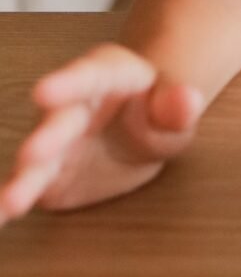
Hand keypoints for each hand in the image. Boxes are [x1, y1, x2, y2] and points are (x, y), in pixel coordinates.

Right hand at [0, 44, 204, 222]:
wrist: (143, 130)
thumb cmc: (160, 111)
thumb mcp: (177, 106)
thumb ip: (178, 105)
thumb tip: (187, 98)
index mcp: (109, 74)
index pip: (90, 75)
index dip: (67, 83)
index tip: (44, 91)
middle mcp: (72, 103)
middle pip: (58, 120)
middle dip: (45, 138)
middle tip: (32, 154)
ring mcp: (56, 139)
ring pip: (37, 158)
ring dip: (22, 179)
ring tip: (9, 203)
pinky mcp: (50, 172)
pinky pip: (29, 186)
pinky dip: (10, 201)